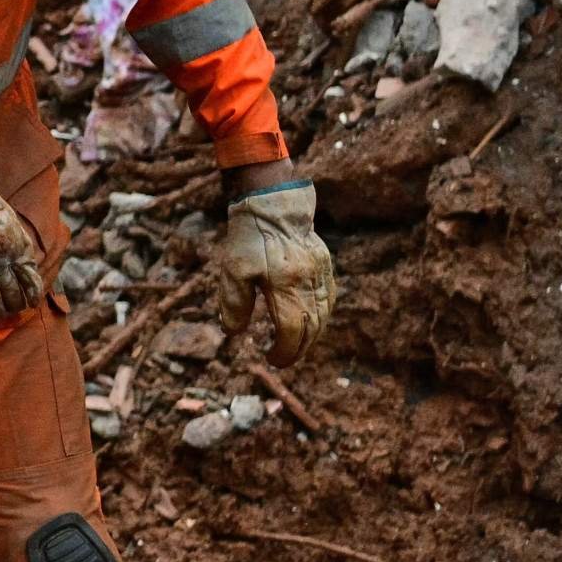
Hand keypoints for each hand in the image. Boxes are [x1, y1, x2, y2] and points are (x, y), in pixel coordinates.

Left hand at [217, 180, 334, 366]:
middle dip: (298, 350)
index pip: (291, 331)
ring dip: (310, 336)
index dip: (284, 352)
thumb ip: (234, 304)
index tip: (272, 359)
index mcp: (285, 286)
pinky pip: (328, 299)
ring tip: (294, 345)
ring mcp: (320, 274)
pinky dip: (320, 316)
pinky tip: (310, 321)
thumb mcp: (233, 270)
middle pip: (311, 329)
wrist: (274, 202)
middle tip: (282, 358)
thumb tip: (233, 332)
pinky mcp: (325, 265)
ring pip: (323, 316)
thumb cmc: (250, 236)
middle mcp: (308, 283)